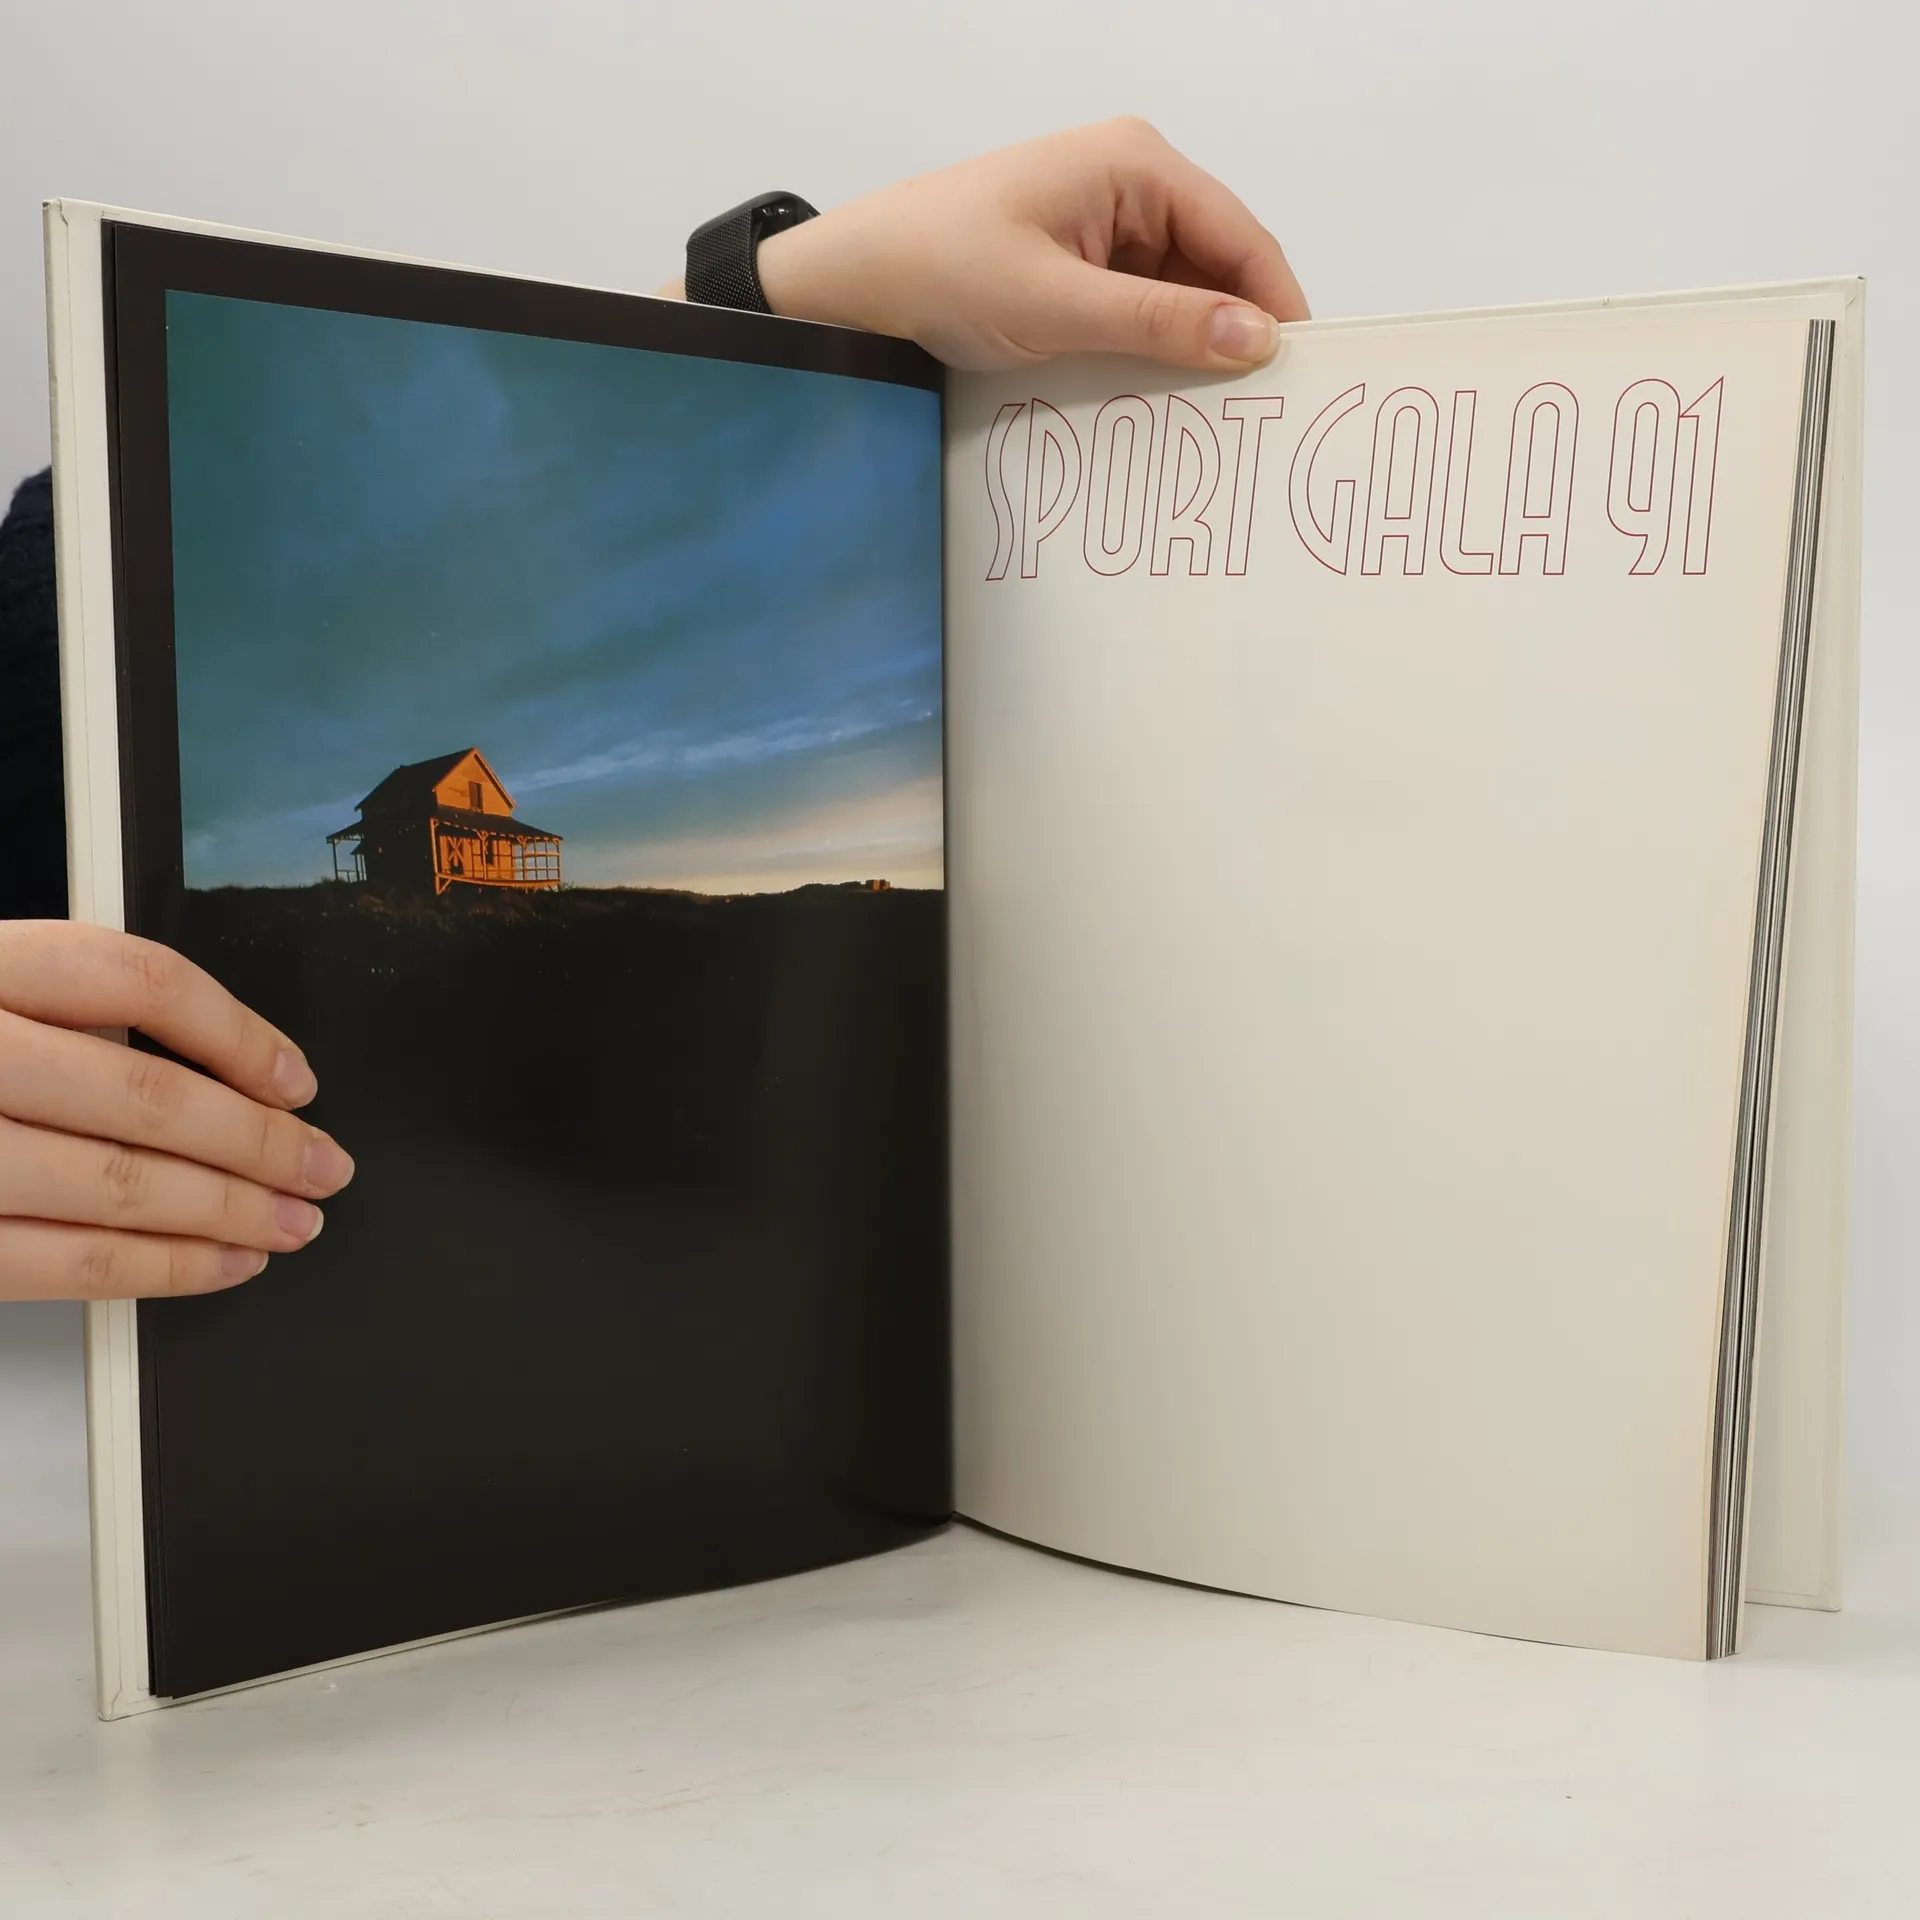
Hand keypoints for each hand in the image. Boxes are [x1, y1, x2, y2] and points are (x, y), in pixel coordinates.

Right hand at [0, 922, 353, 1300]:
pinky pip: (60, 1260)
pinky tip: (218, 1265)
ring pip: (114, 1183)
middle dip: (259, 1143)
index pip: (135, 978)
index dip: (237, 1030)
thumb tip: (230, 1066)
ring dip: (226, 1214)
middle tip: (324, 1167)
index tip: (296, 1078)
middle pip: (144, 1092)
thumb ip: (69, 1011)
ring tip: (291, 1223)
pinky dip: (158, 1269)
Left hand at [680, 119, 1308, 372]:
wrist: (851, 282)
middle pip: (1218, 267)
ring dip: (1190, 350)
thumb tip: (1254, 338)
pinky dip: (1151, 351)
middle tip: (1259, 414)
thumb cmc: (936, 267)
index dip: (1277, 307)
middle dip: (1235, 334)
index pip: (1241, 238)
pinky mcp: (1079, 264)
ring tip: (1210, 418)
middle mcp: (1130, 184)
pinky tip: (1157, 399)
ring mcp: (1104, 224)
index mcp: (1135, 166)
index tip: (1301, 377)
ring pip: (1180, 295)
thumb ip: (1160, 323)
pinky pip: (1139, 309)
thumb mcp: (1057, 305)